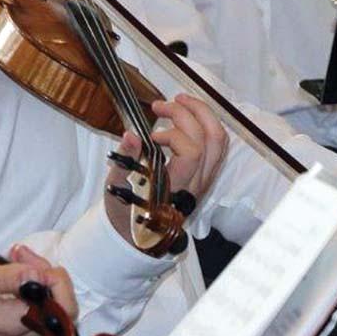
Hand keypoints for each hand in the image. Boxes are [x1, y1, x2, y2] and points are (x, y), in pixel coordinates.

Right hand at [0, 247, 73, 335]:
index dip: (57, 279)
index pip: (63, 308)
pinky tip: (8, 268)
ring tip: (13, 256)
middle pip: (57, 305)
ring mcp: (9, 335)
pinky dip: (26, 285)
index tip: (30, 260)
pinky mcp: (1, 329)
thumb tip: (42, 274)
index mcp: (12, 325)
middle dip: (46, 273)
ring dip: (36, 276)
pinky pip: (29, 307)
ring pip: (44, 305)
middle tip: (19, 254)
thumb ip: (7, 279)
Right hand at [106, 94, 228, 240]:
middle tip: (163, 105)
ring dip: (203, 114)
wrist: (138, 234)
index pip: (191, 154)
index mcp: (176, 189)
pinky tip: (191, 116)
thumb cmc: (126, 211)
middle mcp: (196, 185)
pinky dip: (208, 125)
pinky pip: (219, 146)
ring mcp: (205, 180)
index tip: (152, 136)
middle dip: (189, 113)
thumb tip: (131, 135)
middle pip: (209, 140)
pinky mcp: (207, 176)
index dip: (174, 136)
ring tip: (180, 101)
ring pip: (219, 141)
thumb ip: (125, 160)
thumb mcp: (117, 187)